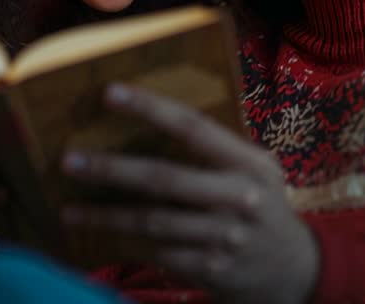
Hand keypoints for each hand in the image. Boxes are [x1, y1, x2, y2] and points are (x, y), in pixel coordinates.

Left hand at [60, 85, 318, 303]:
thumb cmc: (264, 205)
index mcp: (249, 163)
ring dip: (106, 216)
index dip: (151, 108)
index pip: (194, 127)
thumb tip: (155, 117)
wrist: (295, 269)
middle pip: (164, 179)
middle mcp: (239, 198)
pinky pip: (158, 253)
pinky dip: (128, 243)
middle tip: (70, 162)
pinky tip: (103, 236)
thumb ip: (218, 149)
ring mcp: (225, 237)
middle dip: (112, 170)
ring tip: (69, 209)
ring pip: (153, 222)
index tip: (110, 94)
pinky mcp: (211, 269)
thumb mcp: (257, 170)